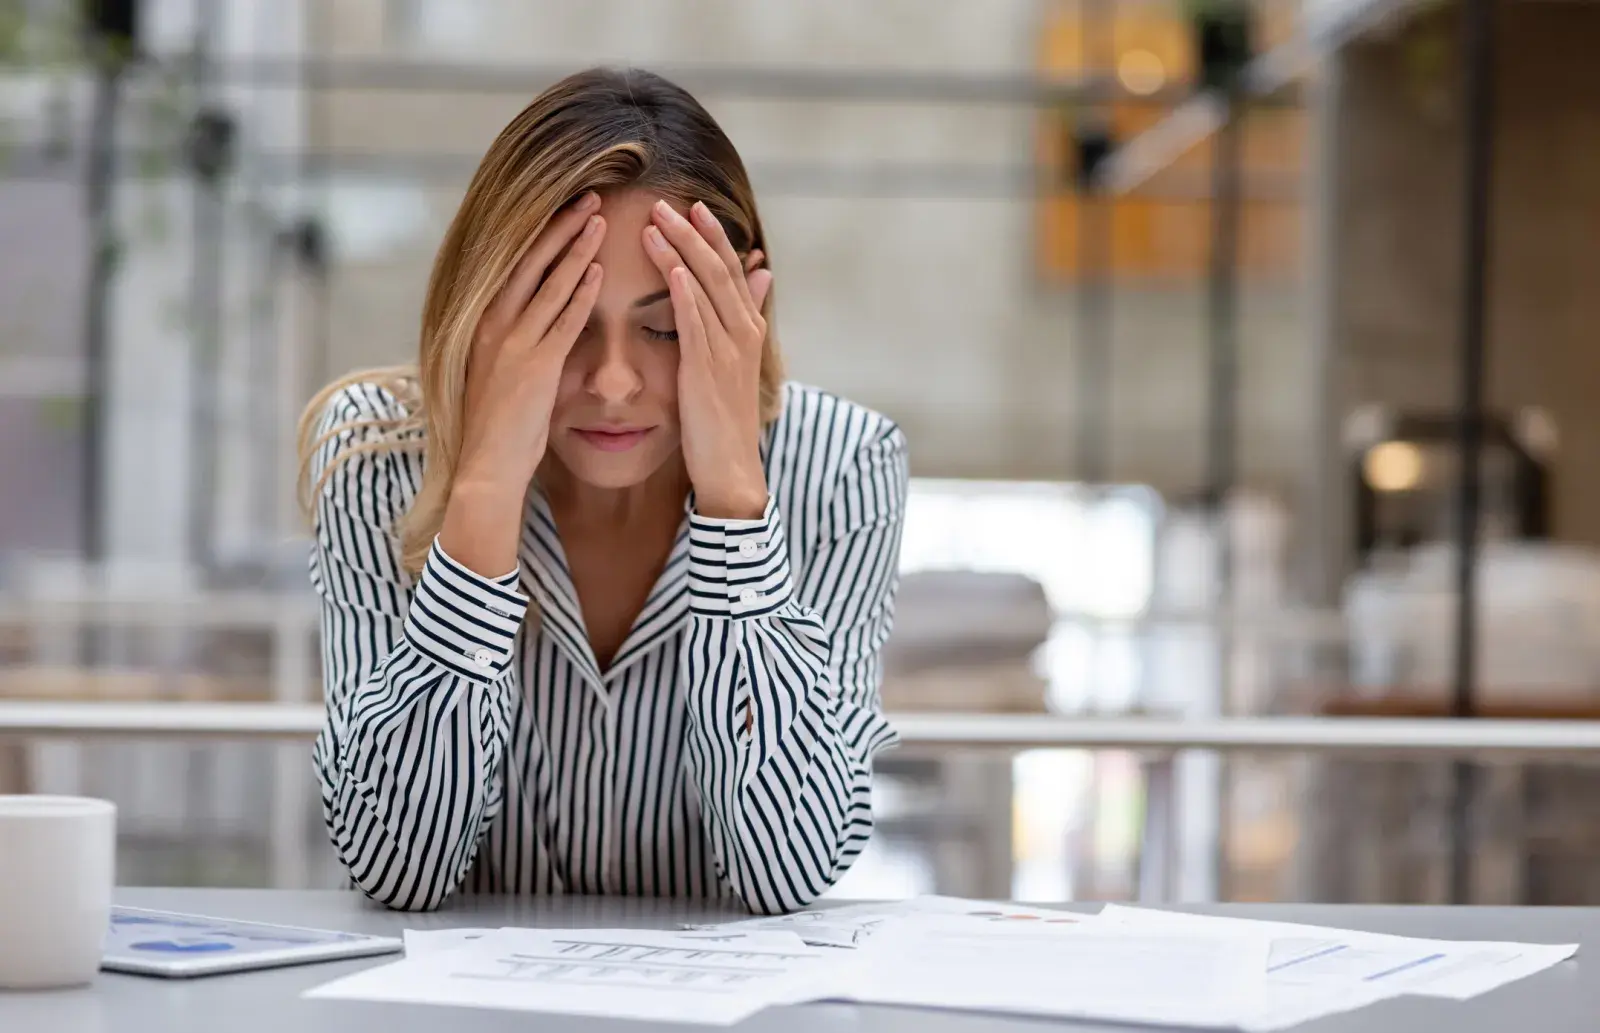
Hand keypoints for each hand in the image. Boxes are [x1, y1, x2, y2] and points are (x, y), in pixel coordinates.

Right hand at [439, 192, 605, 575]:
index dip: (542, 233)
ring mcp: (513, 343)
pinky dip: (579, 292)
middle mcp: (494, 324)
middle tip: (589, 195)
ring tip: (600, 217)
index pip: (516, 264)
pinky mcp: (534, 366)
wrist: (487, 468)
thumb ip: (519, 341)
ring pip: (548, 283)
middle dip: (560, 225)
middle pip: (530, 260)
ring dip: (576, 248)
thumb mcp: (502, 373)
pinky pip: (561, 320)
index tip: (566, 207)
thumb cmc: (499, 427)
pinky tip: (599, 271)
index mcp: (485, 322)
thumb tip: (539, 318)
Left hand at [642, 199, 774, 518]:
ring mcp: (726, 351)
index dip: (713, 236)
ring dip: (680, 251)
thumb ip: (744, 315)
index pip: (732, 270)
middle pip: (719, 269)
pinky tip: (667, 268)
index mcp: (748, 329)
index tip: (693, 206)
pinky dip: (682, 292)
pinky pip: (694, 323)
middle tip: (667, 201)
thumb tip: (762, 271)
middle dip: (693, 233)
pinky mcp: (705, 370)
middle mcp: (742, 333)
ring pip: (705, 288)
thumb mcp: (737, 364)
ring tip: (655, 222)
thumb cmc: (724, 421)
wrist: (732, 469)